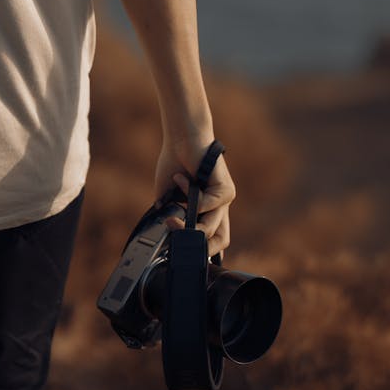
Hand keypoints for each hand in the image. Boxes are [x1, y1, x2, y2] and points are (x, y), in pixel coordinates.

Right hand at [153, 135, 235, 258]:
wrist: (182, 138)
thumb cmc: (175, 162)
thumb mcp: (167, 196)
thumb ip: (167, 213)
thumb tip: (163, 231)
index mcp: (208, 210)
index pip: (215, 239)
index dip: (204, 251)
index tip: (183, 252)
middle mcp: (219, 207)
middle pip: (221, 240)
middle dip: (198, 247)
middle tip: (178, 240)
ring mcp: (224, 199)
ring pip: (211, 227)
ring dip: (186, 224)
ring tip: (171, 216)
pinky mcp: (226, 189)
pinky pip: (206, 204)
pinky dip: (188, 194)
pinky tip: (180, 179)